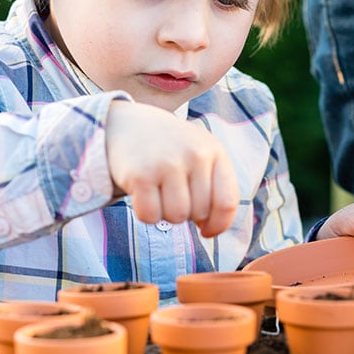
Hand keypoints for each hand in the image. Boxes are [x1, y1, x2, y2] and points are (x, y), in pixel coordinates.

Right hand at [106, 101, 238, 236]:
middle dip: (186, 213)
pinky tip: (142, 195)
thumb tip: (209, 228)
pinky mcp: (140, 175)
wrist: (126, 124)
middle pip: (199, 213)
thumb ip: (214, 186)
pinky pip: (150, 216)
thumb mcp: (199, 153)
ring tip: (158, 193)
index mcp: (214, 150)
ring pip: (176, 217)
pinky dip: (145, 213)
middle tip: (172, 195)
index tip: (206, 230)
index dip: (219, 224)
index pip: (226, 202)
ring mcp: (167, 164)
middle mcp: (194, 154)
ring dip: (166, 214)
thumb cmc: (169, 147)